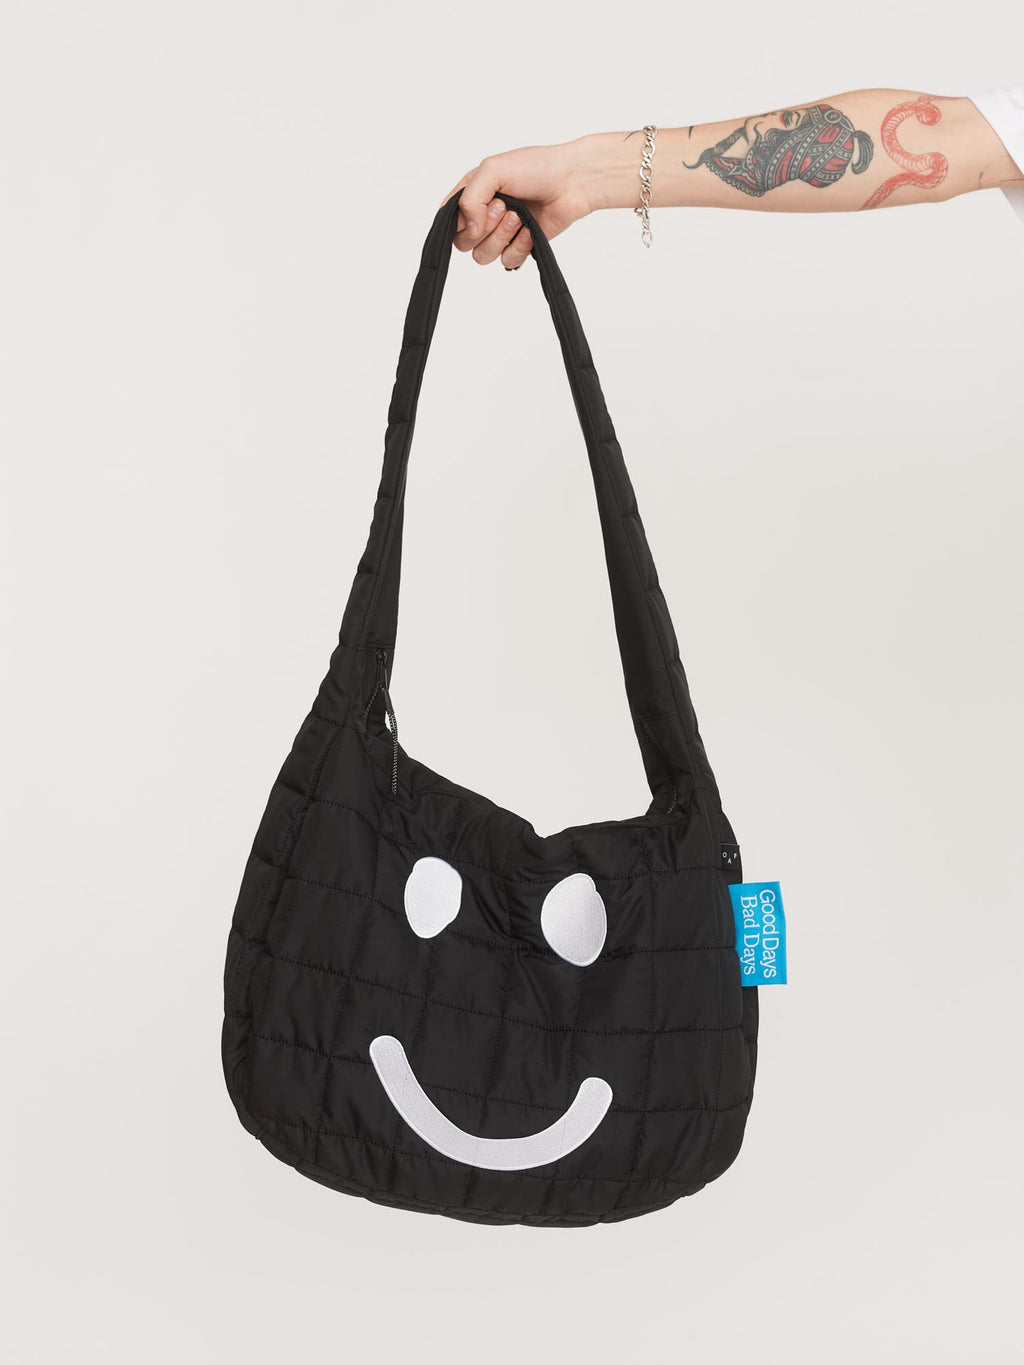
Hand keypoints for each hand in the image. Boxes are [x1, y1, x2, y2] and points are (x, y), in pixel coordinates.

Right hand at [437, 138, 593, 268]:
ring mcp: (501, 232)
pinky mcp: (519, 247)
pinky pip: (506, 261)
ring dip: (501, 236)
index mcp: (472, 192)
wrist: (572, 182)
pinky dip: (519, 246)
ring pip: (482, 256)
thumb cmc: (536, 168)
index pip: (448, 219)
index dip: (459, 220)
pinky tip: (531, 229)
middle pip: (462, 242)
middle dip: (484, 227)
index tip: (479, 209)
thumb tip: (468, 229)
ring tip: (519, 216)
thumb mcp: (492, 170)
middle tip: (504, 207)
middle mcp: (483, 214)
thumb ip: (469, 199)